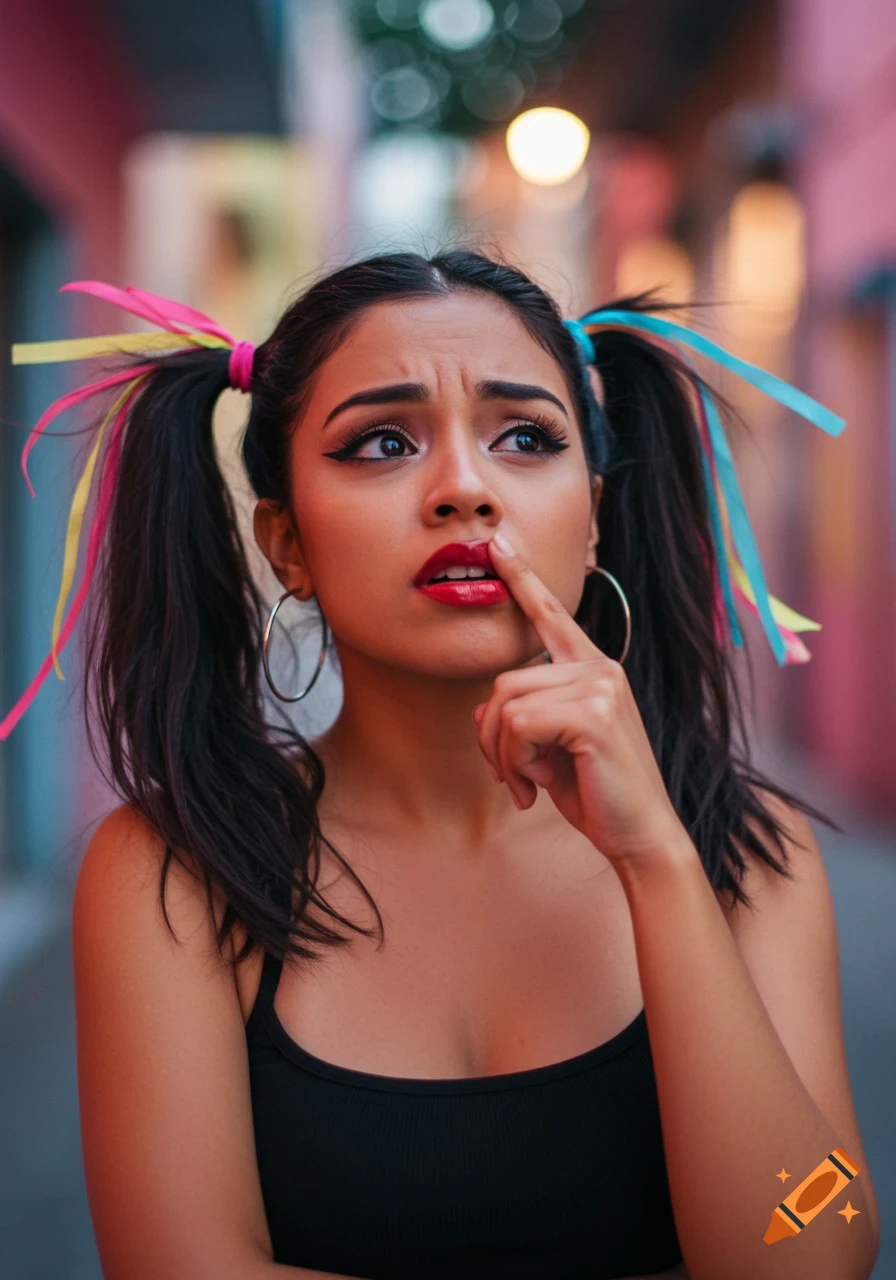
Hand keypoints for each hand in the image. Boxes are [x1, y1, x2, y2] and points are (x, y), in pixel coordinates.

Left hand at [472, 533, 689, 869]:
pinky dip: (515, 763)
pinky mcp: (594, 713)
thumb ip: (521, 720)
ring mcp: (600, 686)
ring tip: (527, 785)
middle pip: (504, 681)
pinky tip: (537, 788)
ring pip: (506, 704)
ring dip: (503, 755)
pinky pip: (520, 726)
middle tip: (511, 777)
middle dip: (492, 737)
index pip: (552, 616)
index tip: (499, 548)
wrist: (640, 834)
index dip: (523, 580)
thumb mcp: (548, 751)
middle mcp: (599, 668)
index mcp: (593, 670)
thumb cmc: (597, 794)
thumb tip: (481, 710)